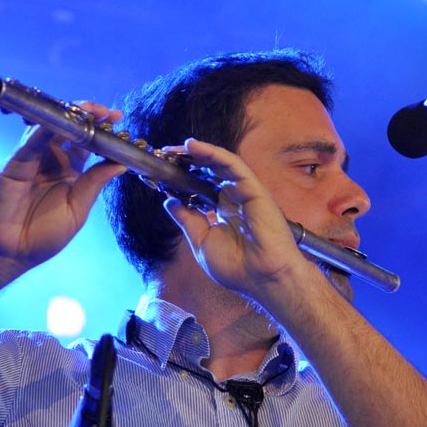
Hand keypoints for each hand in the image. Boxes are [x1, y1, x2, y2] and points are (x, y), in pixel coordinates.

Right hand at [0, 102, 125, 271]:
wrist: (12, 253)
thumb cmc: (43, 236)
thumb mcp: (77, 210)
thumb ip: (94, 184)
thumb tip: (121, 164)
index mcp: (70, 172)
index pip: (87, 143)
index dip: (101, 130)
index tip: (118, 119)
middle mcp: (51, 161)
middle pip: (69, 128)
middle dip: (88, 115)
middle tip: (108, 112)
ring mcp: (33, 160)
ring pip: (49, 128)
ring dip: (68, 116)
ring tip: (89, 111)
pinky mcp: (15, 164)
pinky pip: (31, 142)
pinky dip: (44, 130)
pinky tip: (59, 122)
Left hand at [162, 137, 308, 300]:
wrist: (262, 279)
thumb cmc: (237, 267)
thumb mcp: (201, 242)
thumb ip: (186, 219)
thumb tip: (170, 200)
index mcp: (223, 210)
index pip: (202, 185)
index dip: (183, 176)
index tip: (163, 171)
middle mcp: (234, 197)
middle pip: (209, 170)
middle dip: (188, 160)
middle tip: (166, 155)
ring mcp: (245, 192)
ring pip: (220, 164)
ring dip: (198, 153)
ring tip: (178, 148)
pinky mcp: (254, 188)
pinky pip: (233, 165)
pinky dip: (214, 154)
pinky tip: (194, 147)